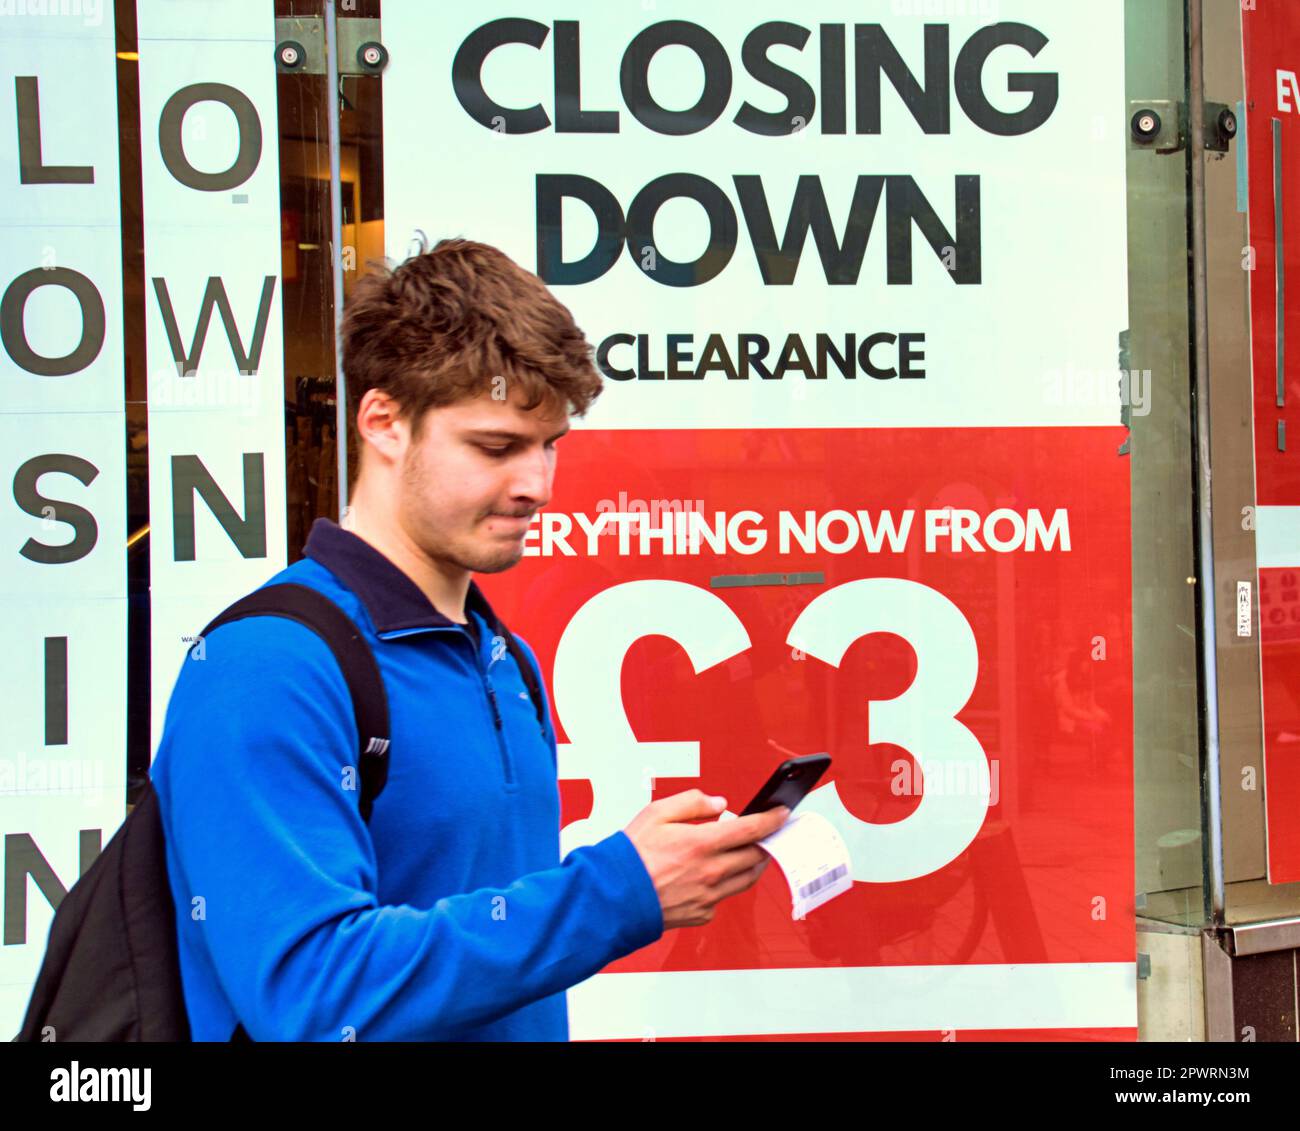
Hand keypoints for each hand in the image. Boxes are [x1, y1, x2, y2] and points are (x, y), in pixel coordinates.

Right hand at [623, 789, 789, 929]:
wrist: (612, 897)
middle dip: (766, 842)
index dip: (772, 820)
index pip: (751, 830)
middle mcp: (710, 872)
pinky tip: (716, 875)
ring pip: (746, 879)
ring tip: (749, 852)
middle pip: (756, 856)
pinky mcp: (701, 913)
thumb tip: (718, 803)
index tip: (782, 814)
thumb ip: (692, 803)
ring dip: (753, 863)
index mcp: (702, 844)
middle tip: (766, 833)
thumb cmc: (630, 856)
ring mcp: (708, 896)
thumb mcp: (656, 813)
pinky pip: (724, 897)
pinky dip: (727, 883)